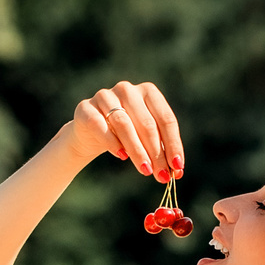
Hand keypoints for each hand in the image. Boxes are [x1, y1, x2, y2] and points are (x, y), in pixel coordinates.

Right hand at [67, 81, 183, 181]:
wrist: (90, 132)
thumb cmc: (125, 134)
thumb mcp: (145, 138)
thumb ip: (161, 149)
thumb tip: (177, 171)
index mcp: (148, 92)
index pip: (166, 119)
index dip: (173, 144)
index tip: (178, 167)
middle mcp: (127, 89)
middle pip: (147, 124)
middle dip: (156, 153)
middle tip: (162, 175)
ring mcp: (105, 96)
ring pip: (125, 125)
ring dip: (137, 151)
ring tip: (145, 170)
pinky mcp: (86, 108)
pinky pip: (101, 126)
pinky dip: (113, 143)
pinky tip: (122, 156)